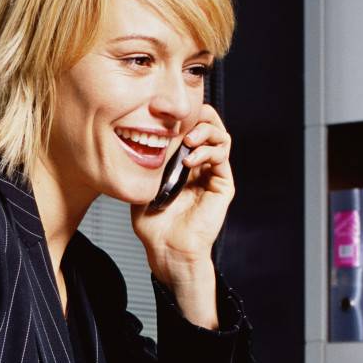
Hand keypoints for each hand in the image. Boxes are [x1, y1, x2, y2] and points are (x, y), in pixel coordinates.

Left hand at [130, 102, 233, 327]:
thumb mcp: (142, 186)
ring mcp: (213, 174)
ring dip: (205, 131)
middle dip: (198, 116)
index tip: (165, 113)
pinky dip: (208, 151)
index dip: (182, 116)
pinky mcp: (223, 185)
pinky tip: (190, 159)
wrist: (167, 250)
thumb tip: (139, 137)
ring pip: (221, 136)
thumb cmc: (153, 225)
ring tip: (188, 139)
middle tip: (182, 121)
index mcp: (183, 163)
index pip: (190, 128)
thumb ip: (145, 163)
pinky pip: (222, 157)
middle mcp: (201, 165)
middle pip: (210, 126)